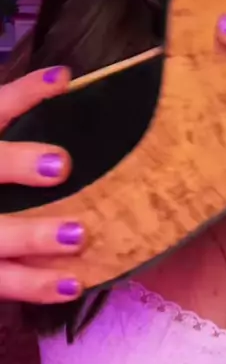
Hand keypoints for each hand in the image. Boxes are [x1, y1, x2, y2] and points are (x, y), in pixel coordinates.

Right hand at [0, 68, 83, 303]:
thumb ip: (15, 110)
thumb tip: (65, 79)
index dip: (24, 93)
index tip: (63, 78)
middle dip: (15, 164)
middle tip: (60, 164)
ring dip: (32, 235)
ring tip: (79, 234)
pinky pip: (0, 280)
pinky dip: (34, 285)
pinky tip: (71, 284)